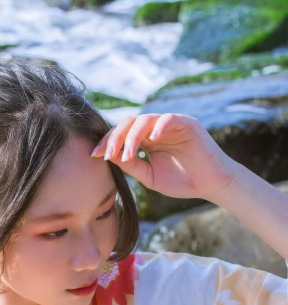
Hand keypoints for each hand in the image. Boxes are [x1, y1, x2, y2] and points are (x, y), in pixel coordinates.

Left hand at [91, 113, 236, 200]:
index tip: (94, 155)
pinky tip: (151, 140)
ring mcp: (171, 124)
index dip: (107, 142)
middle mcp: (156, 129)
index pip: (122, 134)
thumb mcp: (149, 176)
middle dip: (115, 138)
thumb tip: (107, 155)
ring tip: (128, 154)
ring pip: (145, 120)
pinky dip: (159, 126)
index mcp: (146, 140)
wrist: (210, 185)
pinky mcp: (187, 123)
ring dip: (132, 136)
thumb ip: (130, 165)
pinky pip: (169, 118)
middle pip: (129, 123)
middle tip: (105, 153)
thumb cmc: (181, 181)